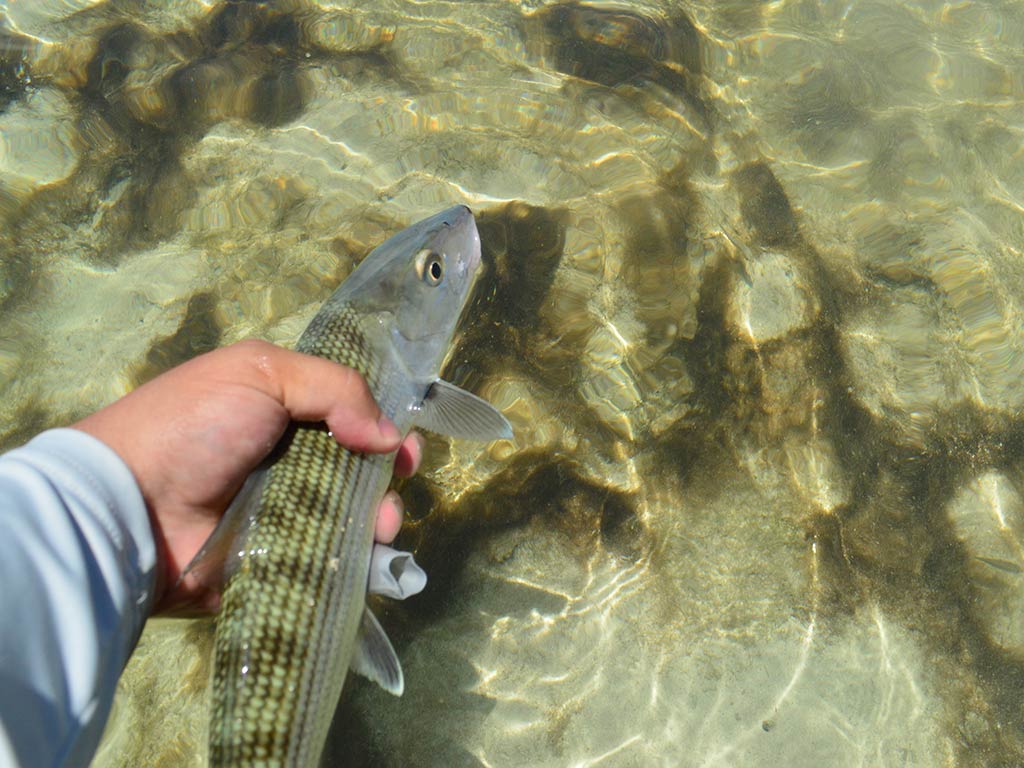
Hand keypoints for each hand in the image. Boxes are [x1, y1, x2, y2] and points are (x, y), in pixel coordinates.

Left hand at [73, 340, 421, 613]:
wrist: (131, 507)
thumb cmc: (195, 427)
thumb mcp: (262, 373)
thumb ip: (337, 389)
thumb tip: (389, 438)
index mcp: (282, 412)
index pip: (350, 417)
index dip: (384, 429)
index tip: (403, 448)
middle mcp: (288, 462)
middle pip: (360, 470)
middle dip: (388, 478)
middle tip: (397, 488)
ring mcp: (285, 516)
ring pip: (353, 519)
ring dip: (379, 520)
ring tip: (380, 528)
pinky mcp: (279, 563)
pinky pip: (331, 562)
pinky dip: (358, 563)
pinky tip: (370, 559)